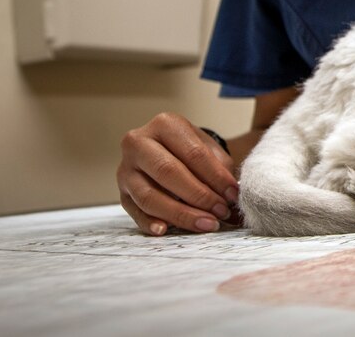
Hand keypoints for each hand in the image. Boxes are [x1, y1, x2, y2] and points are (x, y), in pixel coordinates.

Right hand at [117, 113, 239, 235]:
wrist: (170, 151)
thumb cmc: (193, 151)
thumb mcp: (209, 151)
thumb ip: (220, 171)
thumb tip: (232, 199)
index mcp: (165, 124)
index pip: (193, 153)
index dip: (215, 177)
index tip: (232, 195)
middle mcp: (139, 142)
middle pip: (168, 172)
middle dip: (198, 196)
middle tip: (220, 212)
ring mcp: (126, 168)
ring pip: (149, 196)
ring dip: (180, 214)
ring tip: (205, 224)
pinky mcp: (121, 192)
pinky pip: (135, 211)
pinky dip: (150, 223)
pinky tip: (165, 230)